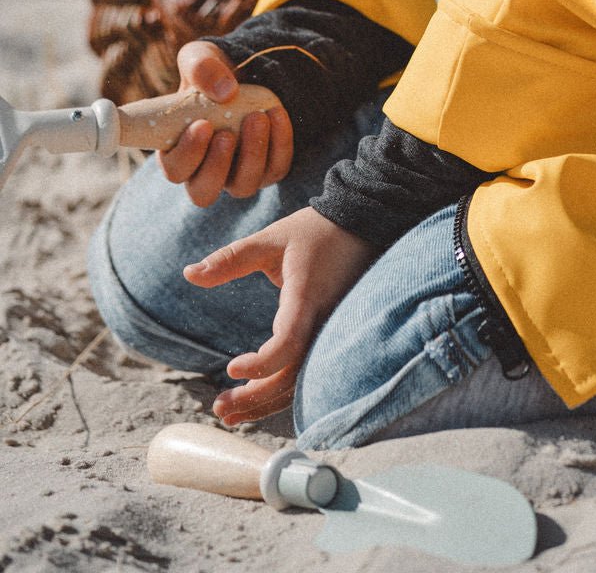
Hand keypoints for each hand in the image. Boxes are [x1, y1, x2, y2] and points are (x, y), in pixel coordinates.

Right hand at [158, 39, 293, 205]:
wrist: (249, 70)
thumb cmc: (213, 71)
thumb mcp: (200, 57)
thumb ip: (200, 68)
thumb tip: (225, 92)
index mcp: (178, 150)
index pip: (175, 170)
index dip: (187, 155)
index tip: (202, 125)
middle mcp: (206, 170)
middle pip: (204, 192)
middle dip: (216, 166)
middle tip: (227, 134)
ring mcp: (238, 174)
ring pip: (243, 186)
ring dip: (251, 154)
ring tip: (257, 117)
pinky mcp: (270, 168)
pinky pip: (276, 168)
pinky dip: (279, 144)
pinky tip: (277, 115)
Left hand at [184, 207, 375, 422]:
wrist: (364, 224)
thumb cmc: (313, 231)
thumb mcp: (270, 240)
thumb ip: (230, 259)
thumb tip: (188, 273)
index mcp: (306, 297)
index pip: (288, 343)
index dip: (261, 363)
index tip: (229, 368)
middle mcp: (324, 322)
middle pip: (293, 375)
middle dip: (255, 397)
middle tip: (219, 408)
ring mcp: (332, 332)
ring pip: (302, 382)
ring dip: (266, 403)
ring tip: (231, 414)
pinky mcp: (333, 337)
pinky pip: (310, 373)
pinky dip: (283, 392)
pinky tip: (259, 400)